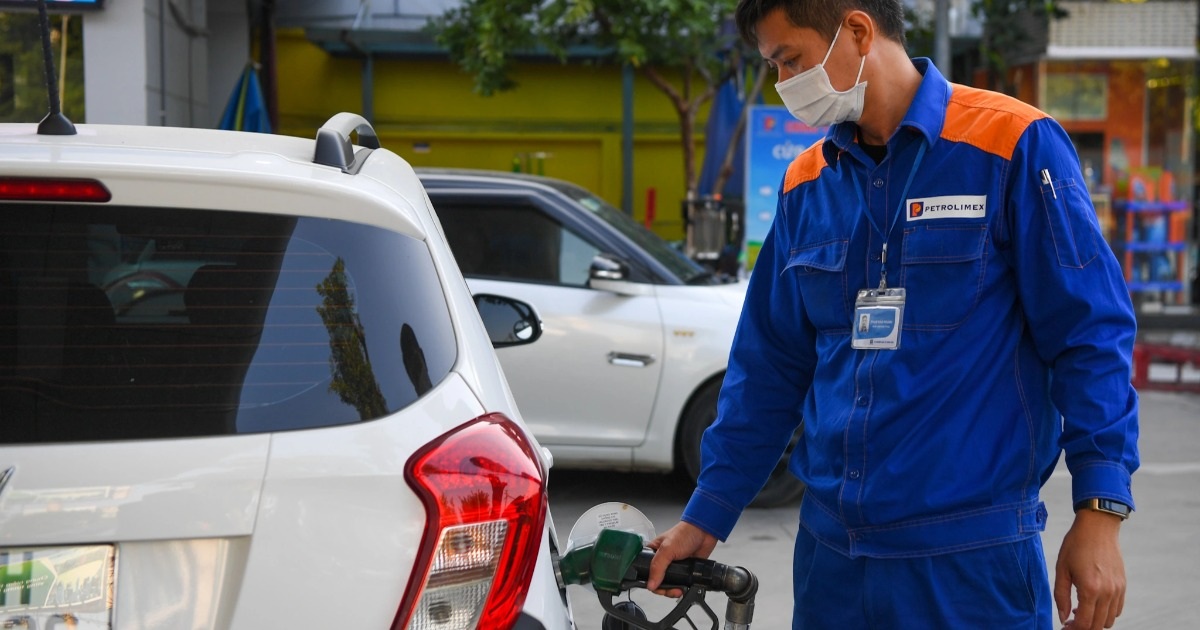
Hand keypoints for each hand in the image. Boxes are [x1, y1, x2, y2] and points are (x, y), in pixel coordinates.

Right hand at [645, 521, 717, 595]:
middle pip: (657, 581)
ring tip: (678, 590)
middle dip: (663, 589)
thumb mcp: (667, 549)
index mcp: (653, 553)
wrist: (704, 533)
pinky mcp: (685, 570)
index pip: (645, 571)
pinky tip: (683, 588)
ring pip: (669, 584)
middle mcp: (662, 560)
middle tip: (669, 590)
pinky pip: (681, 583)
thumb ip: (657, 567)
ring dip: (672, 590)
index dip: (649, 581)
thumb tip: (651, 584)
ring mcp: (674, 566)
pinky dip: (682, 588)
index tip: (656, 587)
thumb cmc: (684, 533)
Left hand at [1054, 510, 1125, 628]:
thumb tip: (1063, 618)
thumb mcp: (1061, 569)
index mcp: (1090, 589)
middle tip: (1070, 621)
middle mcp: (1107, 593)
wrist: (1098, 528)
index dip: (1073, 629)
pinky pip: (1117, 609)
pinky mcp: (1123, 585)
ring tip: (1079, 609)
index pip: (1084, 623)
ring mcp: (1118, 590)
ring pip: (1109, 620)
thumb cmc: (1076, 546)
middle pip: (1097, 626)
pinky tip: (1092, 603)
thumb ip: (1061, 596)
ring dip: (1095, 621)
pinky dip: (1105, 613)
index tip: (1065, 627)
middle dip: (1083, 627)